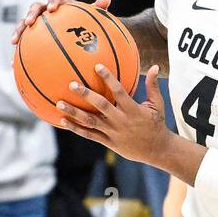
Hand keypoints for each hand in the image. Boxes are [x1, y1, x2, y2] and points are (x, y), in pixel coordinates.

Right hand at [12, 0, 110, 45]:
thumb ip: (98, 10)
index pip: (55, 0)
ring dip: (18, 31)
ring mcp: (38, 25)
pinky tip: (12, 64)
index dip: (53, 3)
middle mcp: (46, 13)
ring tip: (14, 41)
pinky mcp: (32, 39)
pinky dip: (17, 54)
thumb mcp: (94, 21)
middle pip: (35, 9)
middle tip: (30, 22)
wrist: (78, 36)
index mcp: (61, 6)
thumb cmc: (87, 27)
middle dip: (31, 14)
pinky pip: (23, 45)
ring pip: (24, 25)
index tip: (53, 9)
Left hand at [55, 64, 170, 166]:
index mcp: (133, 110)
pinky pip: (89, 135)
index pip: (119, 91)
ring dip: (74, 113)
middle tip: (71, 84)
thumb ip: (153, 86)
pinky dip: (76, 128)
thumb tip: (154, 66)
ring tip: (59, 103)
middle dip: (86, 95)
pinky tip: (63, 121)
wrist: (157, 150)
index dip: (108, 78)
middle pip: (101, 106)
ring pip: (90, 122)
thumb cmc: (156, 124)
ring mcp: (113, 133)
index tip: (97, 66)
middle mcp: (121, 121)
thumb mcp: (158, 105)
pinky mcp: (108, 142)